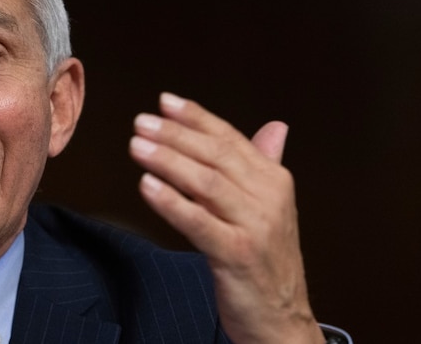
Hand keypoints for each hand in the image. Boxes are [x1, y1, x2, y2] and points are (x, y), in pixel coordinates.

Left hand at [129, 93, 323, 343]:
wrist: (282, 318)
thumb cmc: (267, 261)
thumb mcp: (271, 208)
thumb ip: (265, 165)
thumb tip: (275, 127)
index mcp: (274, 180)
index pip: (230, 139)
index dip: (196, 118)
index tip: (164, 102)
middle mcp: (268, 198)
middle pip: (215, 156)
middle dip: (176, 135)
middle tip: (141, 122)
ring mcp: (254, 226)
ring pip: (206, 184)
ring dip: (168, 161)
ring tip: (137, 146)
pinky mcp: (237, 255)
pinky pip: (199, 223)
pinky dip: (171, 203)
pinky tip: (147, 186)